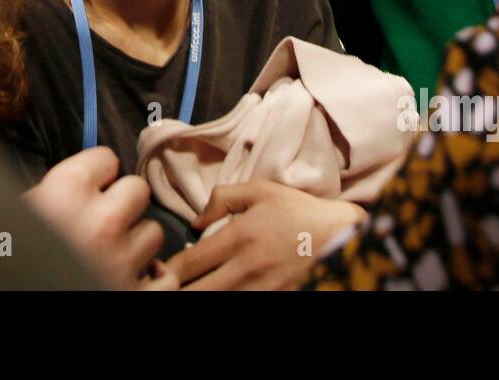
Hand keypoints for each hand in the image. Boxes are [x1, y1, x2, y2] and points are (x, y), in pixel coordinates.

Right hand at [23, 147, 163, 288]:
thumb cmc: (2, 258)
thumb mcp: (14, 216)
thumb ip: (50, 193)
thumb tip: (75, 182)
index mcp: (65, 191)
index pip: (105, 158)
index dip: (96, 174)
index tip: (87, 188)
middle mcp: (101, 220)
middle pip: (137, 190)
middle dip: (122, 204)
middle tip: (101, 219)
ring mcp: (123, 260)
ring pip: (153, 231)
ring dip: (136, 241)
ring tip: (112, 254)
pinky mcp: (136, 295)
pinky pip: (168, 277)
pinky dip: (156, 280)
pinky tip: (137, 279)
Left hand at [166, 180, 367, 290]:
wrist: (342, 237)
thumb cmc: (299, 211)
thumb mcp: (261, 190)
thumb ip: (223, 198)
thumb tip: (195, 222)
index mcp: (238, 238)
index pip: (187, 264)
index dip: (165, 272)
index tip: (156, 271)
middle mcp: (245, 269)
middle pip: (195, 293)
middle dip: (176, 290)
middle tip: (165, 286)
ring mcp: (261, 291)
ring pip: (213, 303)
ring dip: (197, 297)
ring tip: (188, 290)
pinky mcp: (275, 300)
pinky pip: (240, 308)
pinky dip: (223, 302)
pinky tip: (216, 293)